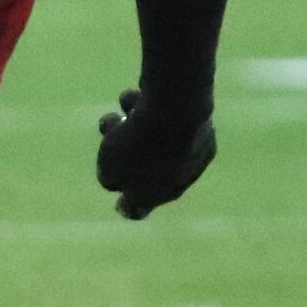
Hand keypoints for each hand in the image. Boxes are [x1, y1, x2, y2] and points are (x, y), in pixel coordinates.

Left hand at [96, 88, 215, 219]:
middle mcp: (177, 178)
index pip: (138, 210)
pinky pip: (163, 116)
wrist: (177, 111)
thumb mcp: (111, 165)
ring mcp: (190, 152)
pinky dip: (147, 104)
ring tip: (124, 105)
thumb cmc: (139, 144)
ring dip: (129, 121)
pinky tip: (141, 96)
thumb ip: (110, 177)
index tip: (118, 202)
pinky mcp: (198, 124)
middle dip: (121, 148)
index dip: (126, 207)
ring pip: (148, 138)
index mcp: (155, 195)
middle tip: (108, 128)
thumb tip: (115, 176)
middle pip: (140, 168)